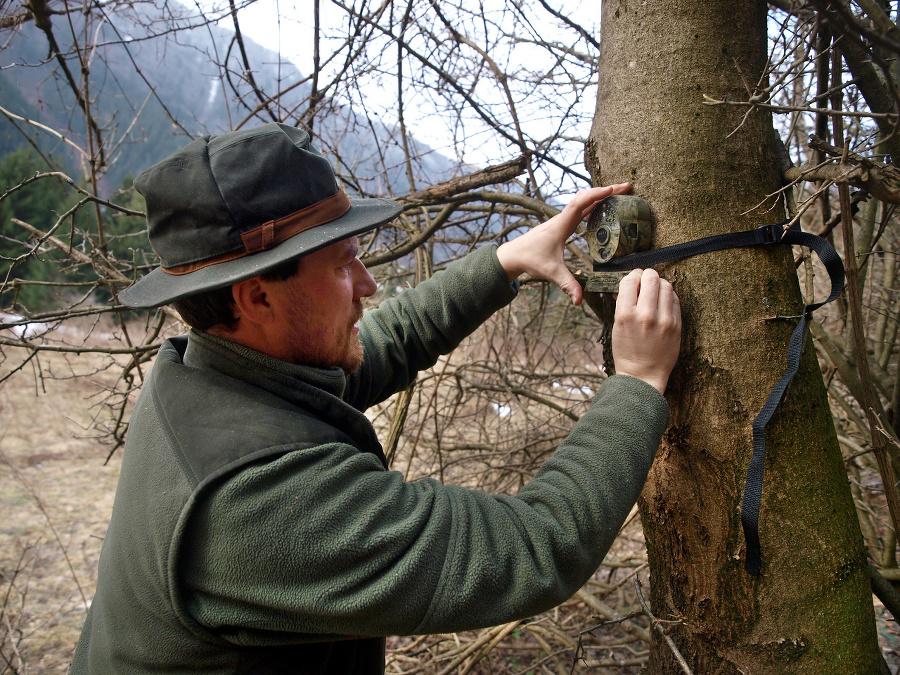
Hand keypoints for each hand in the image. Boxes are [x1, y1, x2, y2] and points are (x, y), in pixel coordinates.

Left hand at [496, 183, 631, 305]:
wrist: (513, 255)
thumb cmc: (530, 260)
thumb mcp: (551, 273)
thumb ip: (567, 285)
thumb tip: (579, 300)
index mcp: (561, 226)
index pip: (580, 204)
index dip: (597, 195)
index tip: (612, 189)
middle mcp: (562, 218)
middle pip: (586, 197)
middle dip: (606, 190)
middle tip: (626, 187)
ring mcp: (561, 219)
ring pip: (583, 201)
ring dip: (600, 195)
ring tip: (619, 192)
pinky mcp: (562, 224)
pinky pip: (580, 208)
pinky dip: (593, 203)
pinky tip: (603, 207)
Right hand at [612, 269, 681, 393]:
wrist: (643, 375)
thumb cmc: (627, 351)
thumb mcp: (617, 326)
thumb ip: (623, 304)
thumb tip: (629, 284)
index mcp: (625, 315)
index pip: (630, 280)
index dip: (632, 275)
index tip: (634, 277)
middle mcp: (645, 315)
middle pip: (651, 278)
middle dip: (647, 275)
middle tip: (646, 279)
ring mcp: (663, 319)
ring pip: (666, 285)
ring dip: (659, 284)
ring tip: (655, 290)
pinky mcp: (676, 325)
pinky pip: (675, 299)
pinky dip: (668, 296)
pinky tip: (663, 301)